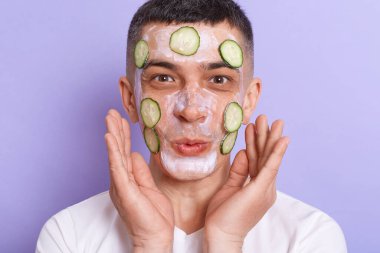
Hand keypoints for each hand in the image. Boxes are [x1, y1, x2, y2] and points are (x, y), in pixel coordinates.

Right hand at [104, 109, 173, 251]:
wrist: (156, 237)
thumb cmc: (154, 217)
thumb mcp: (150, 188)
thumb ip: (141, 172)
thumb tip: (136, 155)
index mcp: (128, 180)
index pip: (125, 153)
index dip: (124, 136)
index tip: (123, 120)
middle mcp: (121, 181)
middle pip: (118, 151)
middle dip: (115, 130)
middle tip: (111, 112)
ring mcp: (121, 185)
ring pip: (116, 155)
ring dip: (113, 135)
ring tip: (109, 117)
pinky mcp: (123, 190)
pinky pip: (117, 167)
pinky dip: (113, 151)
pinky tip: (109, 137)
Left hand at [203, 115, 289, 252]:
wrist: (220, 234)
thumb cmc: (223, 215)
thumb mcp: (230, 187)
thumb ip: (239, 171)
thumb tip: (244, 153)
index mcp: (258, 187)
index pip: (257, 160)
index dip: (255, 143)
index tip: (253, 127)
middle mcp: (265, 187)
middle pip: (265, 157)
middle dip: (266, 136)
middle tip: (269, 118)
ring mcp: (265, 189)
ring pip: (268, 158)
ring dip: (270, 138)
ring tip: (274, 121)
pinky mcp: (260, 190)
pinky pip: (269, 168)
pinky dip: (276, 153)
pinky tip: (282, 140)